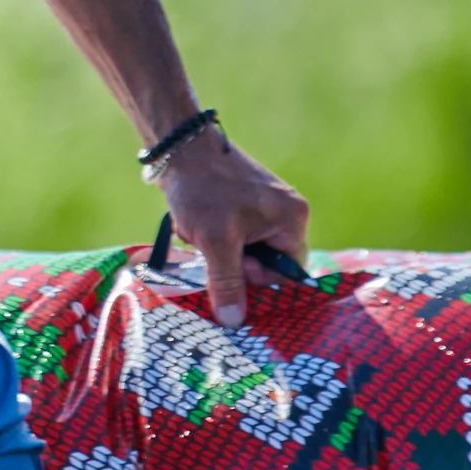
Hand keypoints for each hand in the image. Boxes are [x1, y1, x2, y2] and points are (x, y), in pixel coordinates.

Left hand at [159, 129, 310, 328]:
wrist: (178, 147)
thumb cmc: (203, 190)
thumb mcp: (216, 242)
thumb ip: (227, 283)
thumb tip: (234, 322)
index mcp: (292, 219)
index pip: (287, 272)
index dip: (258, 279)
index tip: (231, 268)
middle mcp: (286, 213)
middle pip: (266, 263)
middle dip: (234, 263)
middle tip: (211, 247)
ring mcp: (265, 207)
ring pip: (245, 251)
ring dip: (219, 251)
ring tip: (200, 231)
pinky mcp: (243, 204)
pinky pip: (234, 237)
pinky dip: (213, 238)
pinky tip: (195, 225)